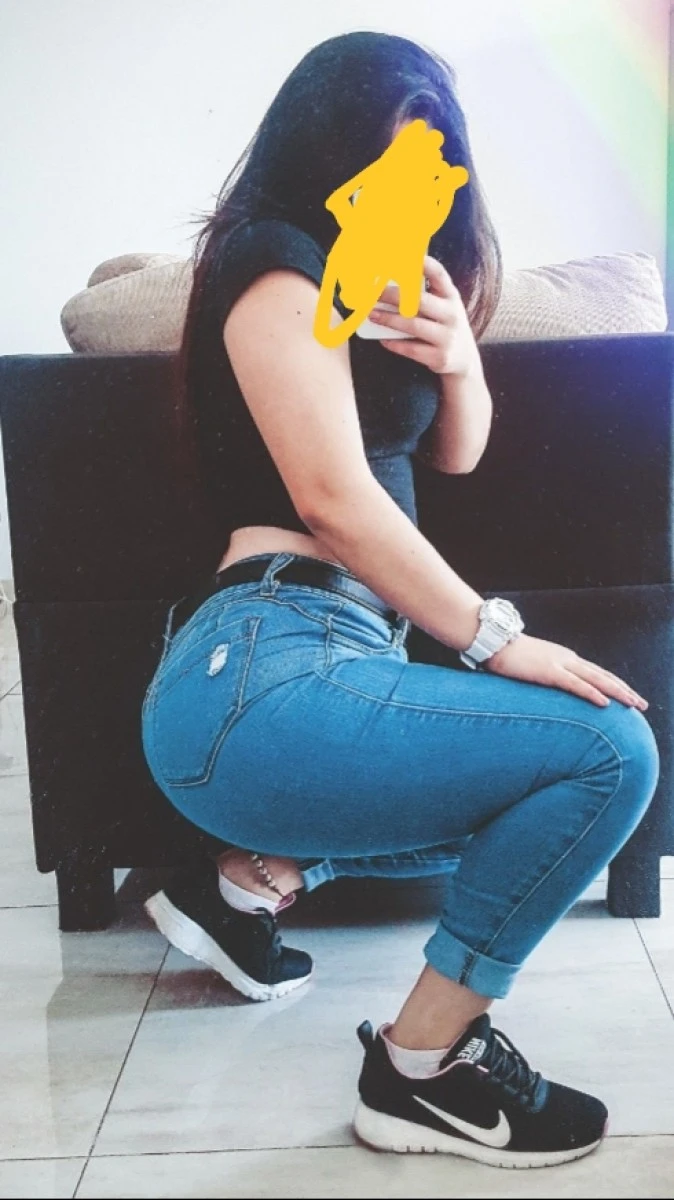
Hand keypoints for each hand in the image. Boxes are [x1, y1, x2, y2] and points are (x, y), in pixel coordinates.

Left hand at [368, 255, 479, 376]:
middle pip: (419, 300)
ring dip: (388, 319)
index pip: (439, 275)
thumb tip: (388, 284)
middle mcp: (452, 315)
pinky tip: (382, 339)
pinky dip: (394, 343)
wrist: (465, 361)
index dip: (423, 264)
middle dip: (392, 295)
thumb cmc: (445, 327)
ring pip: (413, 325)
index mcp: (452, 297)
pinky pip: (412, 349)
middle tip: (372, 292)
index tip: (402, 256)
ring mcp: (447, 337)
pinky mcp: (440, 357)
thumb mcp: (444, 308)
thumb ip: (424, 296)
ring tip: (371, 314)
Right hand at [486, 634, 648, 710]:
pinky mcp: (548, 671)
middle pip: (603, 676)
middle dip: (625, 690)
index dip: (615, 684)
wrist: (492, 640)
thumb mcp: (531, 665)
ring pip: (596, 679)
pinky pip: (575, 685)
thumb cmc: (507, 653)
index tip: (629, 695)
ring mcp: (559, 663)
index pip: (596, 673)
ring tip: (634, 704)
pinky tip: (605, 702)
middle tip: (642, 704)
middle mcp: (568, 659)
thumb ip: (543, 673)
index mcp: (564, 658)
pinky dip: (592, 693)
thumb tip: (548, 685)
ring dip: (618, 692)